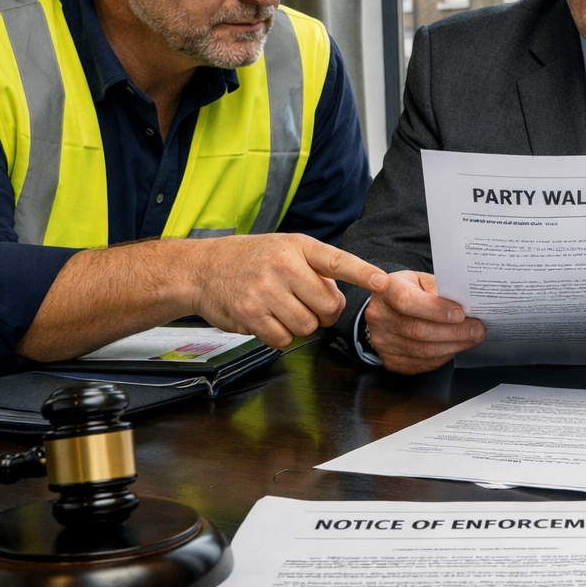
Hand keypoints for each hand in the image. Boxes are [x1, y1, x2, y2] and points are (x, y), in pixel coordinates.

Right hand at [188, 233, 388, 348]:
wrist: (201, 269)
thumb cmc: (250, 260)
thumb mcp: (284, 248)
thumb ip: (314, 267)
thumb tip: (339, 296)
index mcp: (297, 247)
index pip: (338, 260)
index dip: (363, 273)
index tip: (383, 283)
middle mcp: (283, 266)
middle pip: (328, 306)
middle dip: (324, 313)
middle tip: (307, 305)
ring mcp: (266, 290)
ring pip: (307, 327)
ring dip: (300, 325)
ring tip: (281, 309)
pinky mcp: (251, 314)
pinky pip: (284, 340)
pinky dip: (280, 336)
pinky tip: (267, 319)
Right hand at [361, 270, 484, 373]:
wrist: (388, 308)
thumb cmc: (410, 290)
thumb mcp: (422, 280)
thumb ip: (440, 289)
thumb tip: (467, 305)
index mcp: (387, 290)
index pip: (408, 301)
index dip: (436, 310)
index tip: (460, 313)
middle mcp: (380, 317)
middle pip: (418, 330)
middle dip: (454, 331)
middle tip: (477, 329)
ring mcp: (382, 341)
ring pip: (423, 351)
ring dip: (453, 345)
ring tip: (473, 338)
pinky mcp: (390, 360)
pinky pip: (422, 363)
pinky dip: (444, 356)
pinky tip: (456, 346)